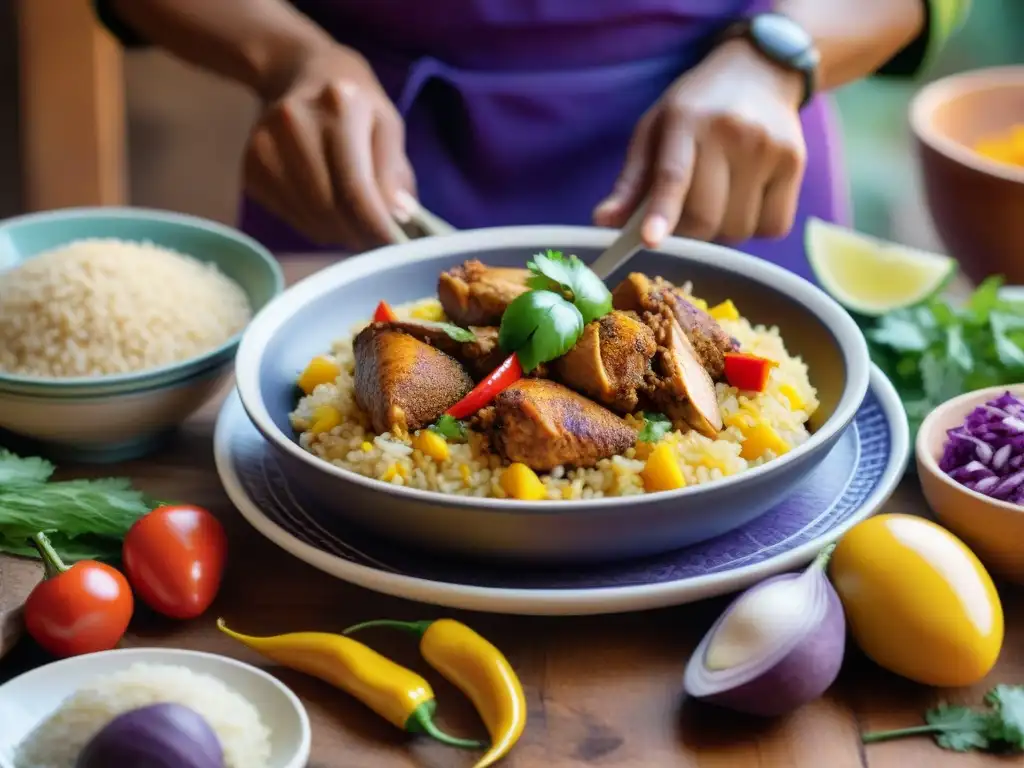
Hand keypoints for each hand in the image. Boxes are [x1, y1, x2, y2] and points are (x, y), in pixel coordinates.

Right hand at [243, 43, 413, 248]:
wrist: (303, 74)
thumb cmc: (357, 105)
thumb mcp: (387, 126)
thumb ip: (395, 174)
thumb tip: (398, 220)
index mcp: (338, 107)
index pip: (356, 189)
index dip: (376, 229)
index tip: (396, 251)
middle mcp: (294, 123)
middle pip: (330, 208)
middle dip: (360, 236)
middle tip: (379, 243)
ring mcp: (265, 146)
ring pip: (310, 218)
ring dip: (340, 233)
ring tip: (357, 224)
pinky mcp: (250, 167)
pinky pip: (291, 216)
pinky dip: (316, 225)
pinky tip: (329, 209)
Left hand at [594, 39, 806, 246]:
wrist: (760, 70)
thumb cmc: (696, 109)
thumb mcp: (654, 131)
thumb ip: (631, 181)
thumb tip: (603, 221)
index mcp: (686, 121)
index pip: (673, 176)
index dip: (662, 213)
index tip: (650, 241)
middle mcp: (731, 132)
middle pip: (706, 217)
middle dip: (689, 232)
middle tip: (683, 218)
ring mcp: (768, 147)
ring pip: (739, 229)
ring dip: (722, 230)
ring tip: (719, 196)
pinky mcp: (795, 162)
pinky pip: (772, 226)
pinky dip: (755, 226)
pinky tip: (746, 197)